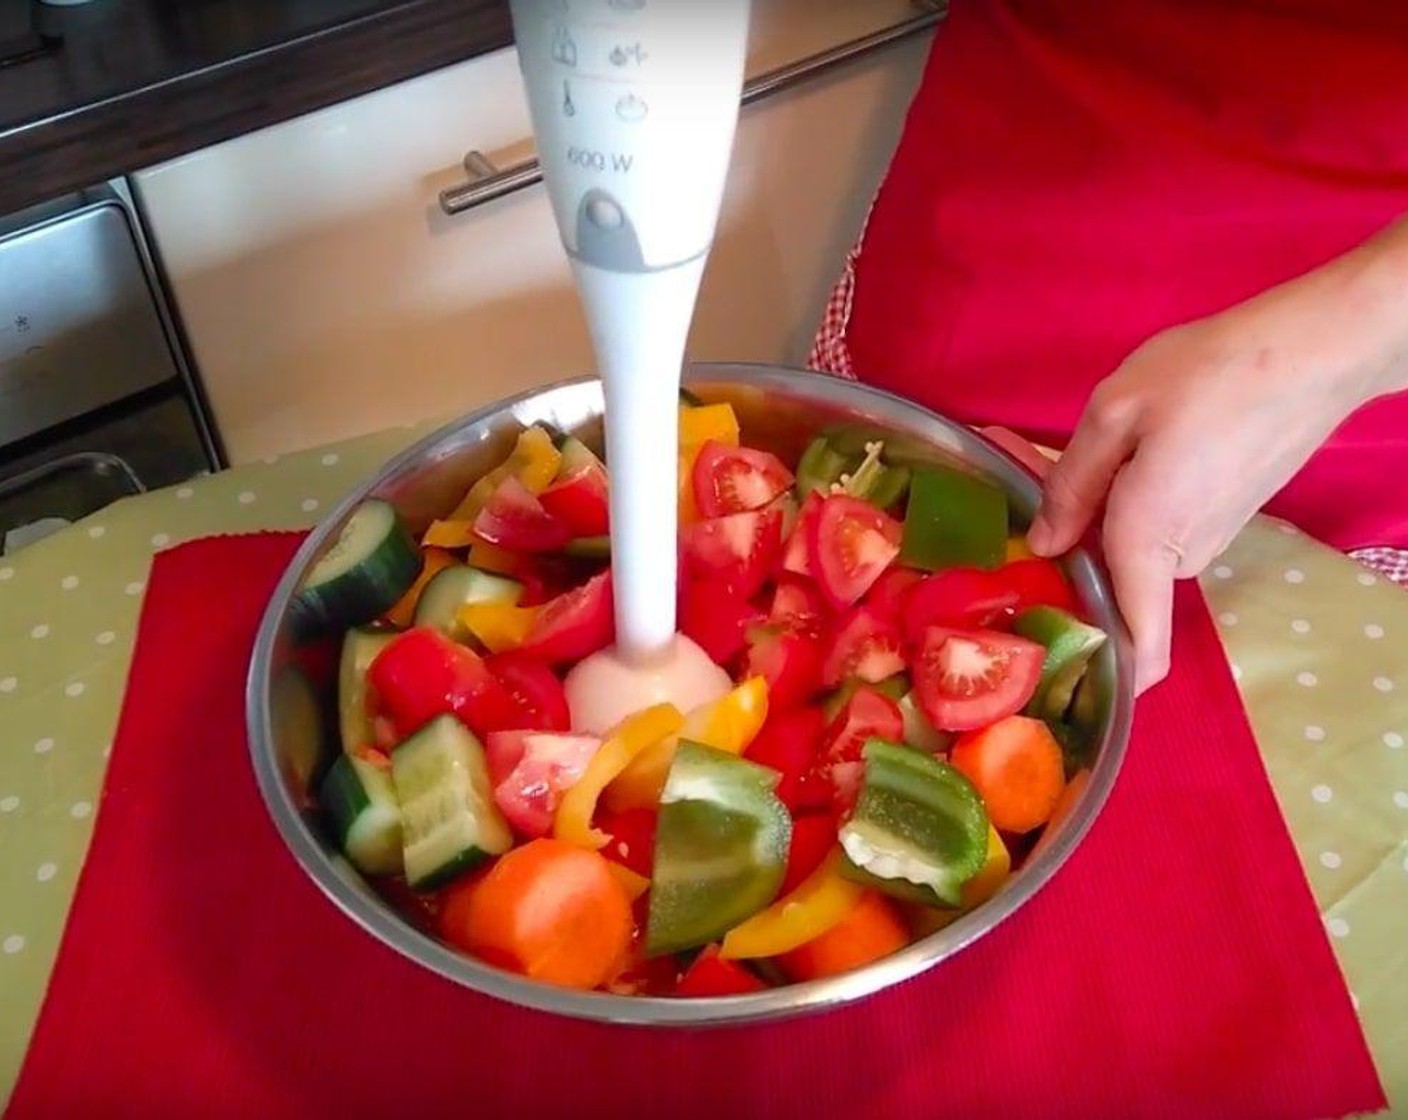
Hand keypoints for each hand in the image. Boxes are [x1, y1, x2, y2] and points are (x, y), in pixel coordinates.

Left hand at [1018, 251, 1407, 692]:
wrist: (1310, 353)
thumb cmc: (1209, 373)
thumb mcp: (1116, 411)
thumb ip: (1072, 483)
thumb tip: (1045, 543)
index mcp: (1149, 539)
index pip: (1137, 643)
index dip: (1106, 670)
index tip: (1057, 666)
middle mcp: (1179, 555)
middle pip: (1107, 579)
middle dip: (1056, 542)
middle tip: (1003, 488)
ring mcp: (1205, 540)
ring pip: (1126, 547)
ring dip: (1083, 512)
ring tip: (1030, 454)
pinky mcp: (1219, 518)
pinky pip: (1152, 525)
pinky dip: (1119, 498)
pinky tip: (1097, 452)